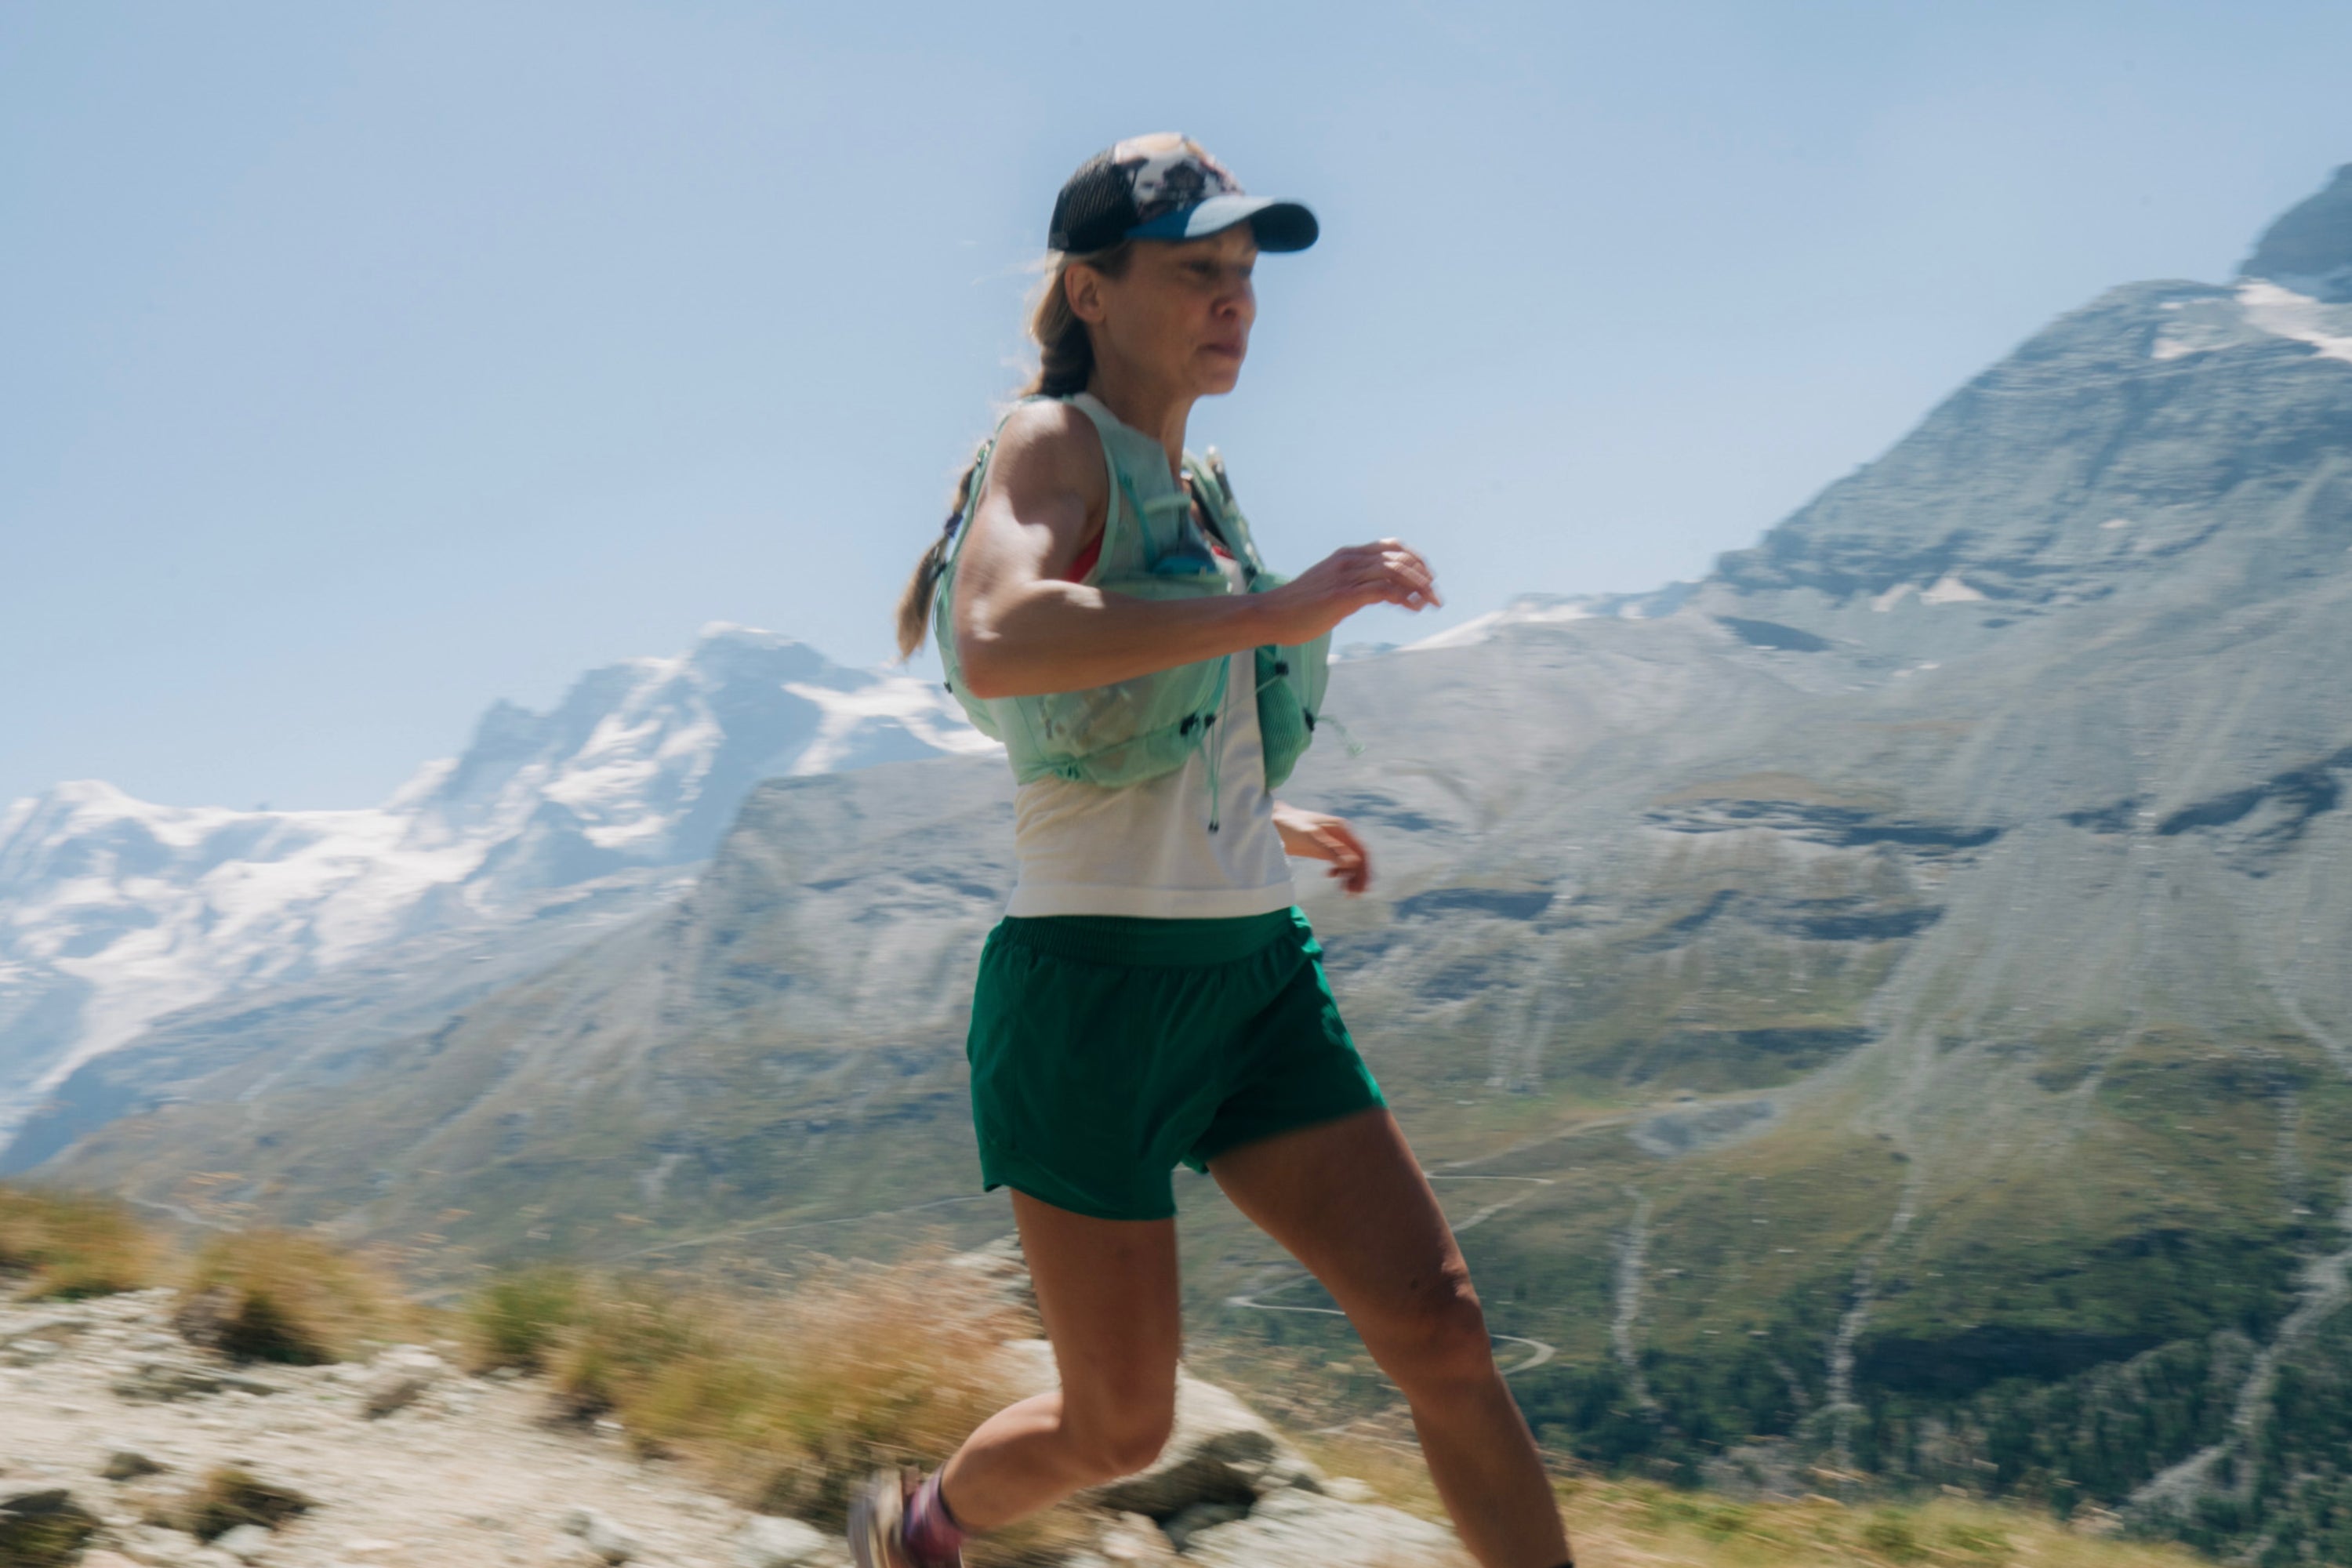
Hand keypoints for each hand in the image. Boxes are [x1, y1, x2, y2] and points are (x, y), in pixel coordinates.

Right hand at [1259, 539, 1440, 645]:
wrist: (1269, 615)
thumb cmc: (1298, 607)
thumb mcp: (1330, 589)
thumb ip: (1354, 586)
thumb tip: (1378, 594)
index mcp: (1346, 556)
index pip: (1390, 547)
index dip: (1414, 559)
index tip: (1427, 578)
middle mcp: (1349, 560)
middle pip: (1398, 557)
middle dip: (1423, 575)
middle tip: (1435, 595)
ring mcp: (1346, 577)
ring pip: (1395, 571)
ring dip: (1419, 587)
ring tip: (1430, 602)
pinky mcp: (1343, 596)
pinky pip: (1383, 590)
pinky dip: (1403, 597)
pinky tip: (1412, 608)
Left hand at [1273, 803, 1371, 895]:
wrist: (1272, 823)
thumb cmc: (1289, 827)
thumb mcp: (1310, 838)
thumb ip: (1331, 850)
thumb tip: (1352, 863)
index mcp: (1341, 829)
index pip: (1361, 851)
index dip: (1364, 870)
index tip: (1362, 887)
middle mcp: (1340, 835)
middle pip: (1358, 858)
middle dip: (1358, 876)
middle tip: (1353, 894)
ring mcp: (1333, 842)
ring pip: (1350, 861)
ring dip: (1351, 876)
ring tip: (1346, 891)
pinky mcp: (1324, 849)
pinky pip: (1339, 862)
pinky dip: (1340, 872)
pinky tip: (1331, 876)